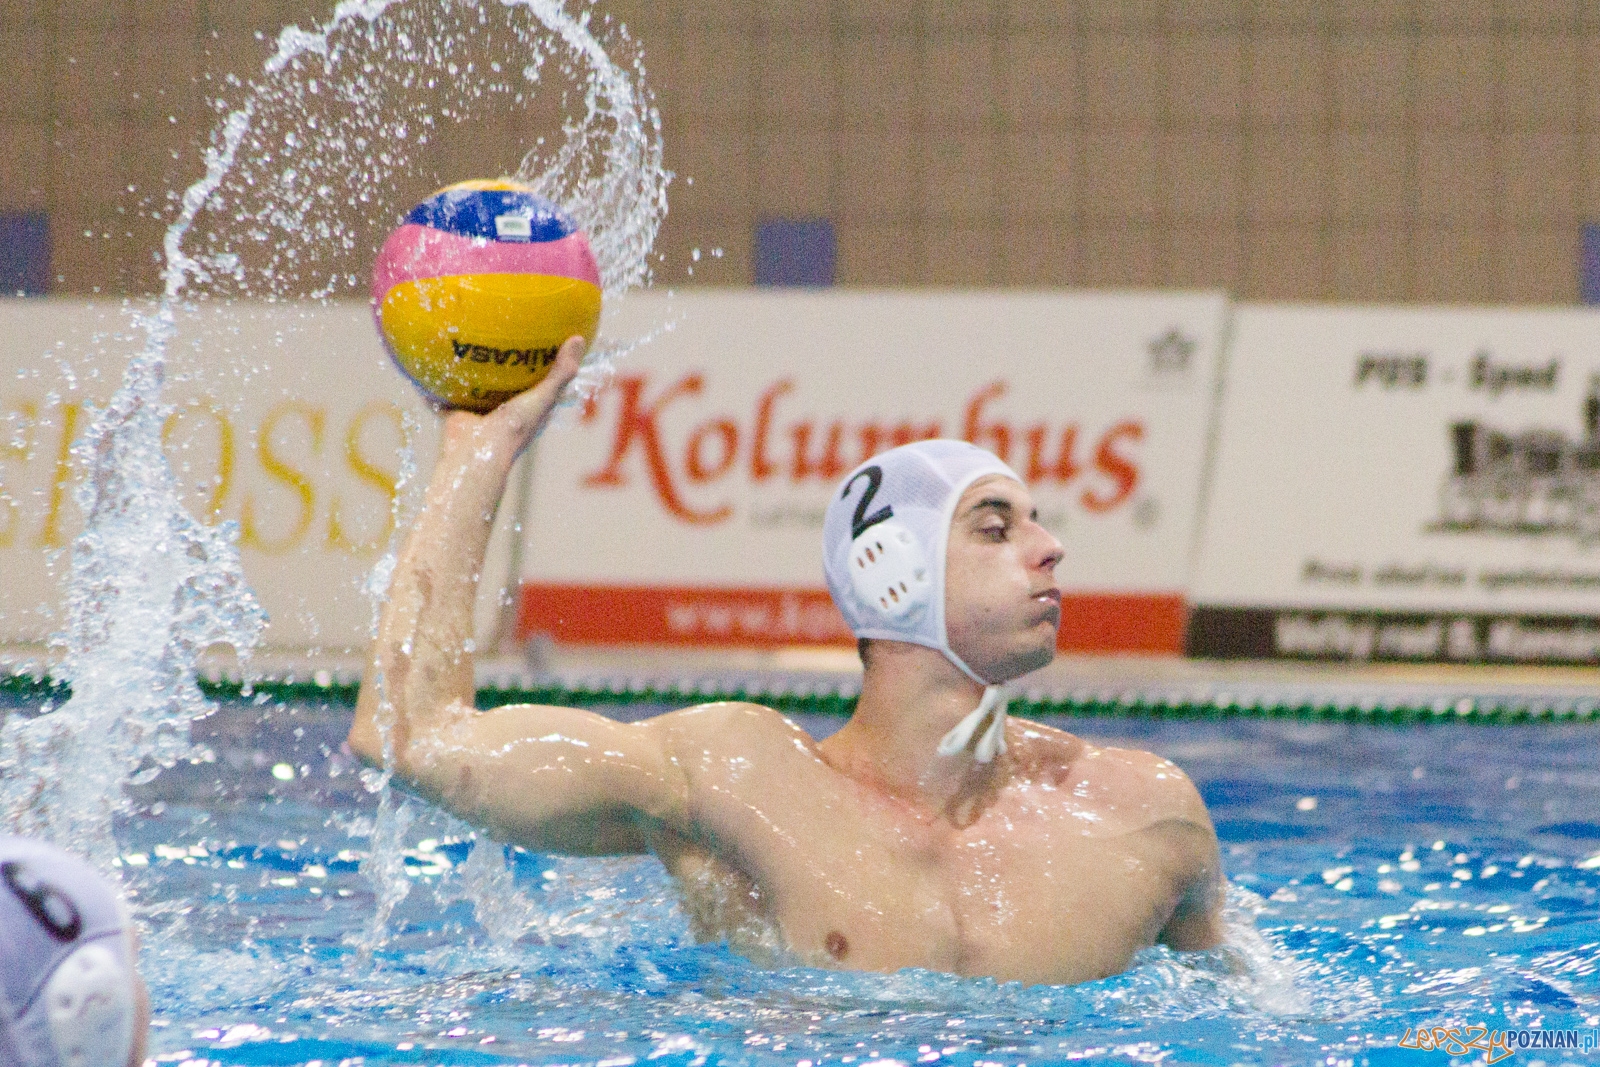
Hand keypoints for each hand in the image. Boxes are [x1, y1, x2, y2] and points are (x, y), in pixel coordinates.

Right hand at [441, 335, 585, 459]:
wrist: (476, 451)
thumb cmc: (514, 428)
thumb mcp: (543, 397)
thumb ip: (560, 372)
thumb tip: (578, 338)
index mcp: (530, 411)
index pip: (544, 386)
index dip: (548, 367)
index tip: (549, 343)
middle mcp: (506, 411)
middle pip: (510, 384)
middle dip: (508, 365)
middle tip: (507, 335)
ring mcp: (480, 412)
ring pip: (477, 386)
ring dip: (474, 370)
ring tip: (470, 339)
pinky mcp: (456, 412)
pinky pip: (447, 391)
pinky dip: (441, 378)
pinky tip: (437, 352)